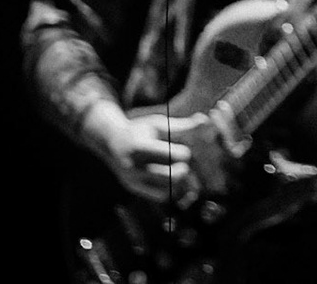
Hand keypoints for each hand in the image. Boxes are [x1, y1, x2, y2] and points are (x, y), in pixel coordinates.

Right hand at [79, 99, 213, 203]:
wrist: (110, 143)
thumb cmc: (140, 130)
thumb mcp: (158, 124)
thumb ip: (182, 126)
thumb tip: (206, 120)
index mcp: (139, 148)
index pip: (173, 156)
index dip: (184, 153)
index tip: (183, 149)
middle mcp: (134, 167)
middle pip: (172, 177)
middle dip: (183, 169)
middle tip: (183, 163)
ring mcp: (133, 181)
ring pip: (168, 191)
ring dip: (180, 182)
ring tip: (178, 171)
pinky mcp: (135, 189)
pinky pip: (160, 196)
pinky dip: (172, 189)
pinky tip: (172, 179)